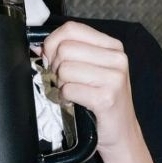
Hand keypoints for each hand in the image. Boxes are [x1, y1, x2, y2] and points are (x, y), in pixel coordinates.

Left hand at [41, 21, 138, 153]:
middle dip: (55, 67)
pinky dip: (65, 98)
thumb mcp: (92, 70)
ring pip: (64, 69)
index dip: (52, 43)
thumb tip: (39, 46)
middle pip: (65, 49)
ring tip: (72, 92)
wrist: (121, 133)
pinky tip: (75, 102)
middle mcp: (117, 58)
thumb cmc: (103, 101)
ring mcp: (114, 78)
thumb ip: (70, 53)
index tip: (51, 58)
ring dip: (60, 84)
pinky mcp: (106, 98)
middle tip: (64, 81)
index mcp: (112, 46)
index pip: (71, 29)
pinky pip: (69, 89)